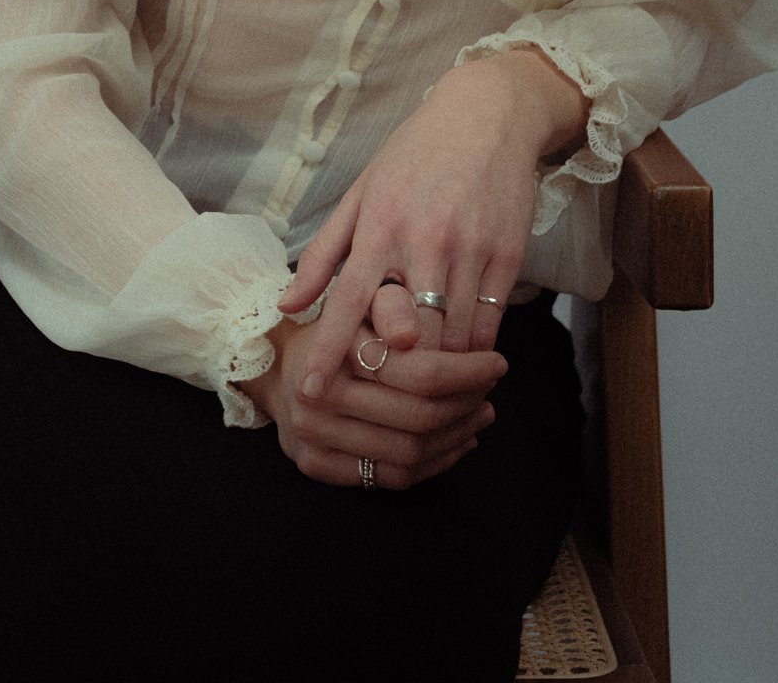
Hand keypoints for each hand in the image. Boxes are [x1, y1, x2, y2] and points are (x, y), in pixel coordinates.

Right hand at [240, 312, 503, 489]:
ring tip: (480, 413)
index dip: (467, 372)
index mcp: (335, 350)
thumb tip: (411, 334)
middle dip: (466, 405)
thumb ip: (391, 305)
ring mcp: (314, 436)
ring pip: (408, 452)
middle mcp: (318, 397)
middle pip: (418, 417)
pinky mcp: (315, 467)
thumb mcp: (363, 300)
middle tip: (490, 390)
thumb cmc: (338, 327)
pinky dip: (433, 463)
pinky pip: (390, 477)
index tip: (497, 364)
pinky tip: (454, 441)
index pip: (419, 373)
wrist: (280, 363)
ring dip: (456, 437)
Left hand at [278, 49, 588, 394]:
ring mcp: (470, 249)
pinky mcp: (509, 256)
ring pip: (452, 338)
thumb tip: (287, 304)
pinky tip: (461, 363)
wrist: (487, 117)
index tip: (311, 390)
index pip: (348, 300)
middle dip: (391, 375)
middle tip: (375, 403)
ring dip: (436, 374)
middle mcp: (424, 239)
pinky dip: (473, 353)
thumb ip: (323, 252)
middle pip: (408, 334)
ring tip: (421, 395)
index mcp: (380, 223)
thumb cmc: (413, 156)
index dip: (329, 350)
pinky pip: (489, 324)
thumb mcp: (361, 193)